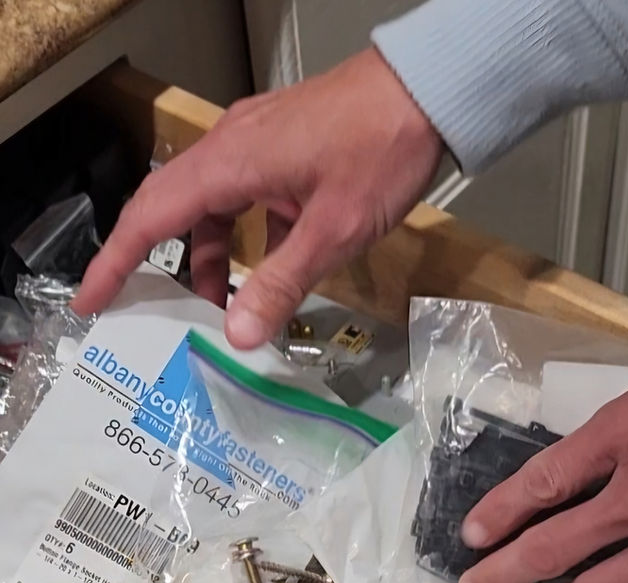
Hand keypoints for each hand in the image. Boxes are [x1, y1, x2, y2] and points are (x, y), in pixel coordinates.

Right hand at [72, 48, 443, 347]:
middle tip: (148, 310)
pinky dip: (244, 235)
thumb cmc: (380, 152)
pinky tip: (267, 268)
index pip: (150, 217)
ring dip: (211, 255)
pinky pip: (244, 197)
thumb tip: (238, 333)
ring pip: (211, 207)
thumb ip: (281, 283)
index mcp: (229, 163)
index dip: (115, 261)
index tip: (92, 299)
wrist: (425, 95)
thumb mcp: (332, 232)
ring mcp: (256, 144)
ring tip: (220, 306)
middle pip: (172, 209)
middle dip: (156, 262)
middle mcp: (230, 147)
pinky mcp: (281, 149)